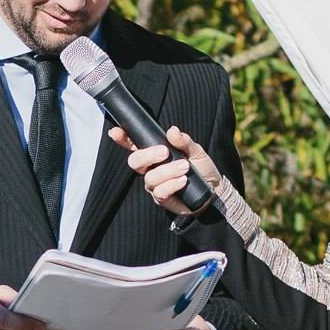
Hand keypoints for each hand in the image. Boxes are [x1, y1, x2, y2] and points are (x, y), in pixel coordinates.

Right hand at [107, 125, 223, 215]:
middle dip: (147, 155)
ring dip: (167, 171)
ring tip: (185, 167)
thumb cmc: (201, 168)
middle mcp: (150, 169)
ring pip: (149, 177)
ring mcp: (154, 184)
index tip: (115, 132)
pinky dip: (171, 184)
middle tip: (165, 152)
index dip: (123, 139)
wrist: (214, 190)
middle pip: (135, 162)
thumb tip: (172, 131)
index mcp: (155, 154)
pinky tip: (183, 181)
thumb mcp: (195, 150)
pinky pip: (159, 192)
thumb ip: (183, 140)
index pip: (134, 146)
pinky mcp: (162, 198)